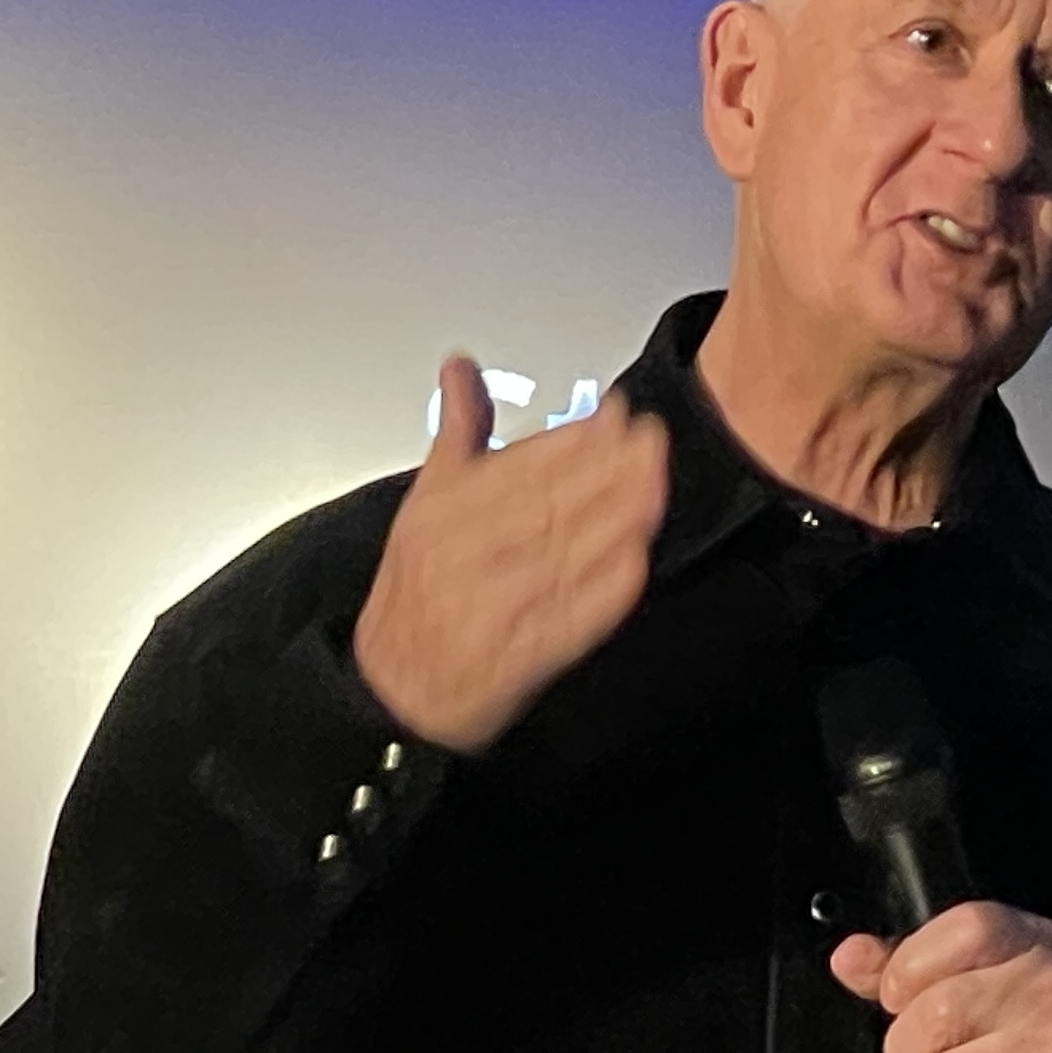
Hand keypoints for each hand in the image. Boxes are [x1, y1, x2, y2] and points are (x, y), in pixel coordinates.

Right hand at [352, 354, 671, 753]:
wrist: (395, 685)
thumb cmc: (415, 589)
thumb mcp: (424, 500)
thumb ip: (456, 431)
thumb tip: (460, 367)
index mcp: (445, 515)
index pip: (521, 466)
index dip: (576, 436)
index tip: (616, 411)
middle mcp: (469, 556)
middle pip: (550, 502)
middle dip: (608, 467)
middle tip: (651, 438)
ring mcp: (499, 607)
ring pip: (567, 552)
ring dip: (617, 516)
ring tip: (656, 482)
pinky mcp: (526, 653)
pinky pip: (573, 614)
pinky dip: (606, 585)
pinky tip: (637, 555)